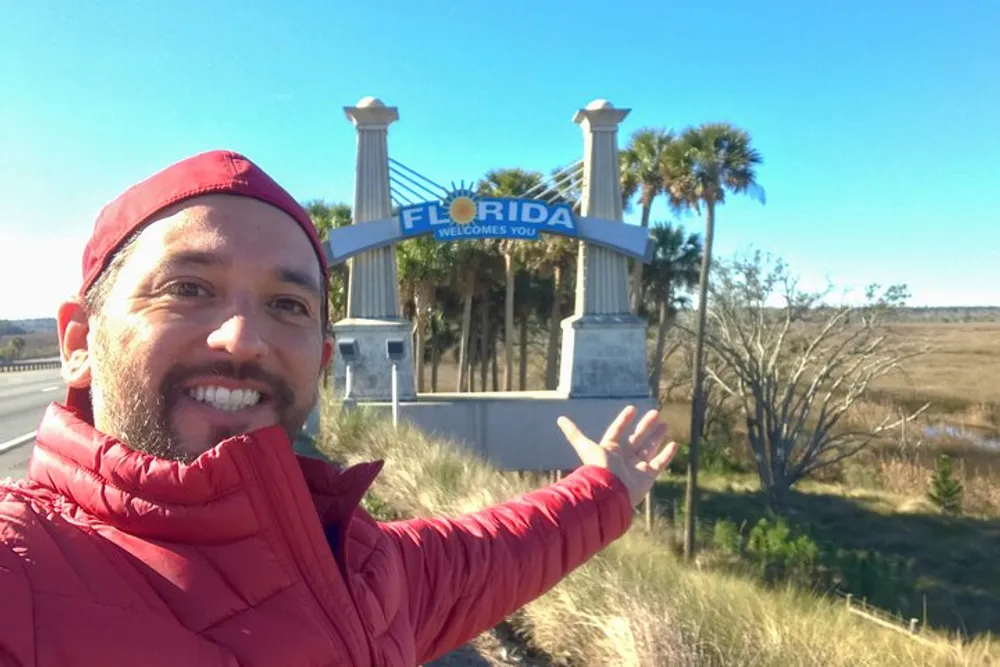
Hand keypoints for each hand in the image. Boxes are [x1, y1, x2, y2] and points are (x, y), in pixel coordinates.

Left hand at [557, 405, 677, 506]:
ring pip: (648, 448)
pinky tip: (674, 444)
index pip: (617, 431)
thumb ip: (574, 433)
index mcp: (610, 450)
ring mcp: (636, 467)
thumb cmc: (597, 469)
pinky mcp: (647, 476)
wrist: (609, 493)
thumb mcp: (586, 447)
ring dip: (656, 436)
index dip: (623, 420)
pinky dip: (667, 455)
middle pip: (636, 438)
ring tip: (665, 424)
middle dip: (645, 426)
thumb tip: (559, 418)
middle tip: (655, 413)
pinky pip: (659, 463)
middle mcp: (623, 458)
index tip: (632, 408)